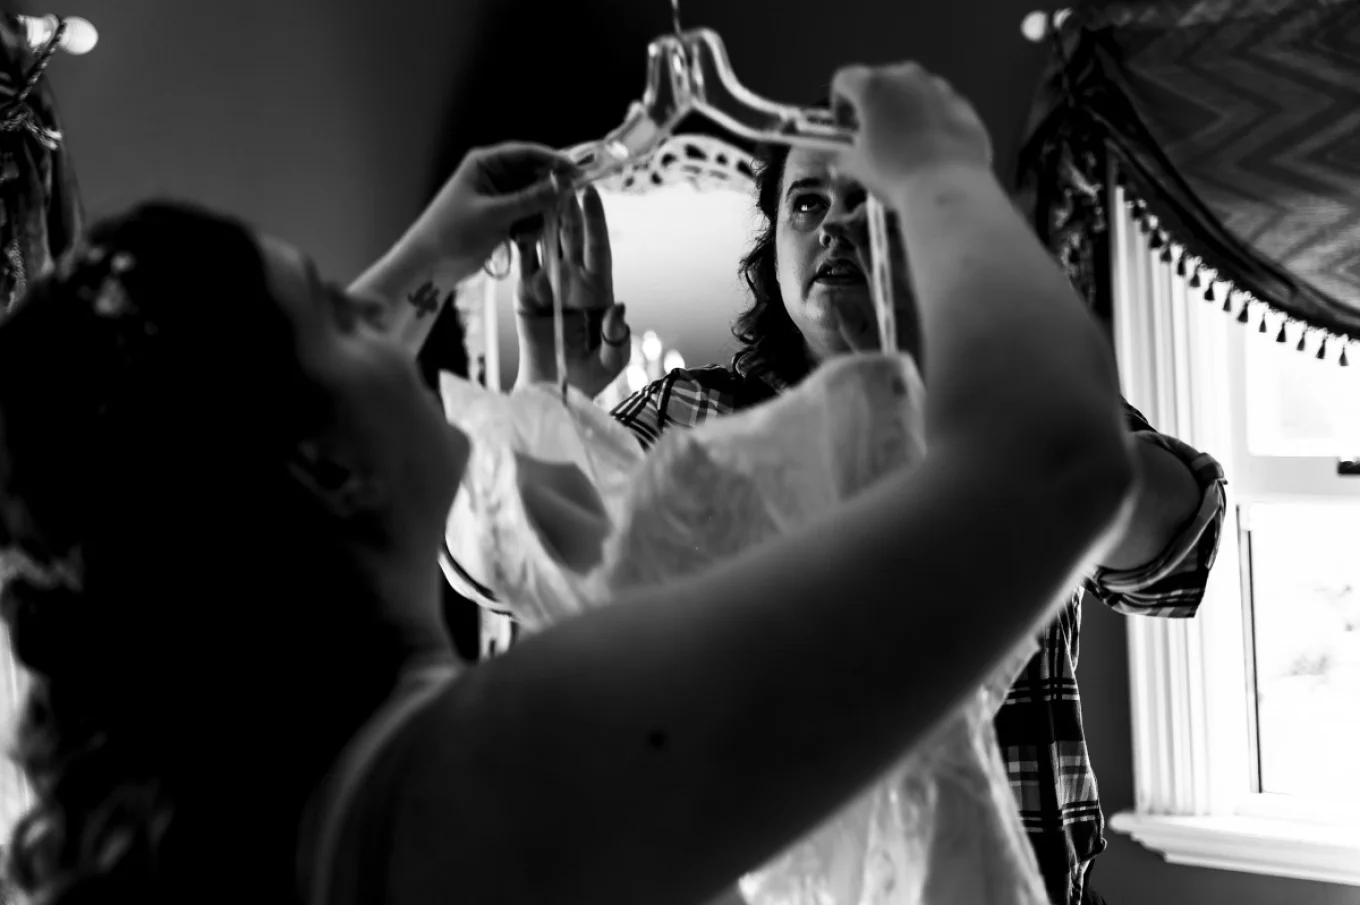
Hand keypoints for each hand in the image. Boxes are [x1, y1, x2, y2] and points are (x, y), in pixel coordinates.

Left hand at [404, 142, 577, 276]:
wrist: (432, 263)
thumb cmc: (453, 231)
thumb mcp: (494, 214)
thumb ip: (530, 200)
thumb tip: (562, 186)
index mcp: (485, 163)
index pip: (525, 153)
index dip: (552, 159)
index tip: (575, 170)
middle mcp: (494, 176)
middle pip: (532, 174)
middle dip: (548, 190)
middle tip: (566, 202)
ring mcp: (499, 198)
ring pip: (533, 197)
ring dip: (538, 212)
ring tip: (532, 229)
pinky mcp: (502, 217)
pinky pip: (527, 215)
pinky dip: (530, 225)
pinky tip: (522, 239)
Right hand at [515, 186, 630, 397]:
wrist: (551, 390)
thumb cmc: (587, 379)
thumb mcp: (609, 362)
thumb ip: (616, 338)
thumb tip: (619, 308)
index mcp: (598, 290)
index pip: (599, 249)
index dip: (596, 221)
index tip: (591, 193)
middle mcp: (574, 280)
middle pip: (572, 236)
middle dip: (567, 206)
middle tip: (559, 175)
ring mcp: (549, 283)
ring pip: (546, 240)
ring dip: (542, 213)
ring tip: (535, 185)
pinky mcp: (526, 290)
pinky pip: (523, 258)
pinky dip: (519, 236)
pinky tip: (515, 213)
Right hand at [829, 62, 991, 198]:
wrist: (947, 188)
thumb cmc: (894, 173)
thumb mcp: (857, 167)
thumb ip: (842, 154)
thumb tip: (840, 155)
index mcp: (874, 87)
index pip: (845, 79)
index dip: (839, 103)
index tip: (845, 127)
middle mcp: (907, 78)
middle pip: (882, 81)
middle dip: (875, 105)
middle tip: (874, 136)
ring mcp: (940, 89)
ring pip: (914, 92)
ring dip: (905, 111)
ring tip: (906, 145)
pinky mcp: (964, 107)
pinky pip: (941, 108)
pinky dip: (933, 123)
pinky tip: (932, 152)